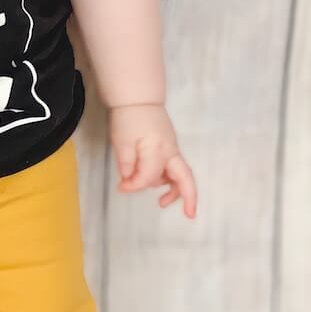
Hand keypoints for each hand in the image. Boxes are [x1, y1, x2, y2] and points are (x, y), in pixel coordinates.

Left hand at [108, 103, 196, 218]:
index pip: (148, 178)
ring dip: (174, 189)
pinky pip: (173, 166)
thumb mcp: (121, 142)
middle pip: (185, 177)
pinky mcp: (169, 144)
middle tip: (189, 215)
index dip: (134, 186)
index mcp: (158, 151)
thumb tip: (128, 184)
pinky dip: (169, 178)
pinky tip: (159, 183)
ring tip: (162, 202)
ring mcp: (172, 147)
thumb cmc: (127, 118)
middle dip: (188, 197)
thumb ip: (127, 165)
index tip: (121, 187)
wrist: (136, 96)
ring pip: (180, 173)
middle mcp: (170, 151)